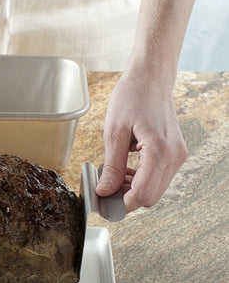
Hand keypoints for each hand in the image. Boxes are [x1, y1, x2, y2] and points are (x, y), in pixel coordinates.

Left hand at [96, 70, 187, 212]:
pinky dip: (142, 179)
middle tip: (105, 189)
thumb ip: (112, 166)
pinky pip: (159, 177)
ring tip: (113, 177)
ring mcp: (177, 155)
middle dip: (127, 198)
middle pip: (151, 196)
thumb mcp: (114, 133)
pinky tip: (126, 170)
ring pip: (156, 189)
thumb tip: (104, 190)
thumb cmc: (132, 97)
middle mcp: (174, 156)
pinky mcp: (175, 153)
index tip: (104, 203)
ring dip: (134, 189)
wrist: (150, 79)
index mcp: (159, 151)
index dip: (122, 204)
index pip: (143, 194)